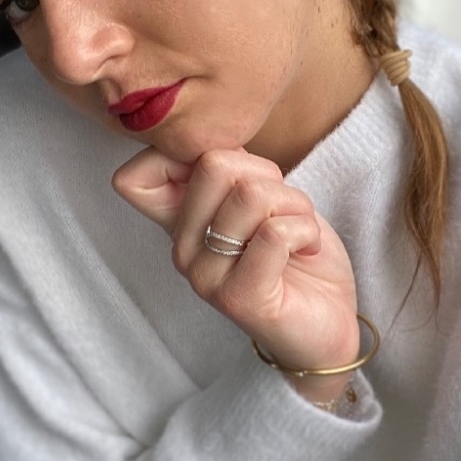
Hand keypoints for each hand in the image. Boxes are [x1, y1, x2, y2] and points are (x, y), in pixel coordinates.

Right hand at [111, 147, 360, 383]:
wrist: (329, 325)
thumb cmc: (295, 255)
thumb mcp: (258, 199)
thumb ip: (229, 171)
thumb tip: (211, 136)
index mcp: (179, 223)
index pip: (131, 178)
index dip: (185, 153)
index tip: (236, 174)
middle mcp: (182, 250)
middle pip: (214, 163)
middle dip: (268, 174)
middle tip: (282, 208)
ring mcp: (206, 277)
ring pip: (251, 195)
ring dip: (295, 205)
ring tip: (299, 231)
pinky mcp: (240, 298)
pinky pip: (275, 232)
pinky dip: (306, 230)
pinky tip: (307, 250)